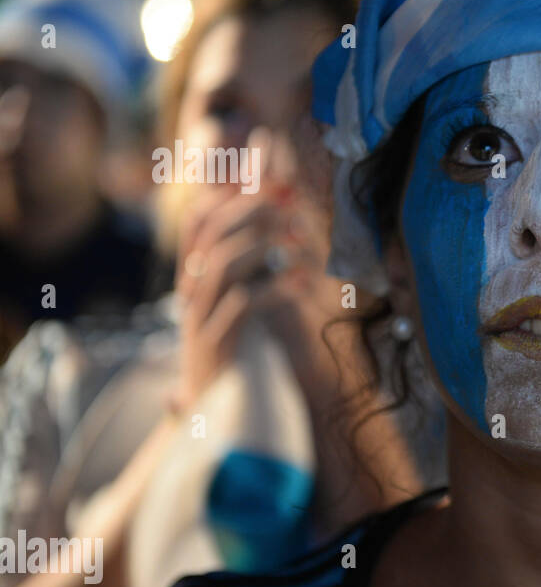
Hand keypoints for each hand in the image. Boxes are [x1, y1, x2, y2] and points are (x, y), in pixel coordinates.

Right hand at [169, 181, 285, 410]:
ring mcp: (200, 321)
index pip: (198, 221)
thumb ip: (255, 268)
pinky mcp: (219, 347)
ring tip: (295, 238)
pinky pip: (242, 306)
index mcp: (194, 282)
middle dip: (249, 208)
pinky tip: (303, 284)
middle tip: (287, 196)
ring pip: (219, 264)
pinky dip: (274, 289)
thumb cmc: (242, 359)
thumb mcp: (245, 304)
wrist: (219, 421)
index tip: (264, 166)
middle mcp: (190, 296)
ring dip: (260, 243)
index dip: (228, 189)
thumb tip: (277, 225)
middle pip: (209, 234)